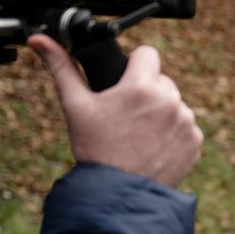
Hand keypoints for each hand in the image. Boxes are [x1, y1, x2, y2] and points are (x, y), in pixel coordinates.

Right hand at [28, 34, 202, 187]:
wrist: (118, 194)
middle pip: (160, 80)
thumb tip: (40, 39)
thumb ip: (61, 67)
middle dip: (145, 92)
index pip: (147, 53)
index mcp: (142, 86)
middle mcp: (170, 100)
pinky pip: (185, 127)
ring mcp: (186, 122)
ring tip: (138, 133)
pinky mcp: (195, 141)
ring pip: (173, 104)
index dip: (133, 63)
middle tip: (126, 114)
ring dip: (160, 112)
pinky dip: (172, 133)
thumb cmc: (96, 150)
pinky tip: (153, 145)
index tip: (124, 79)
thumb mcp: (76, 106)